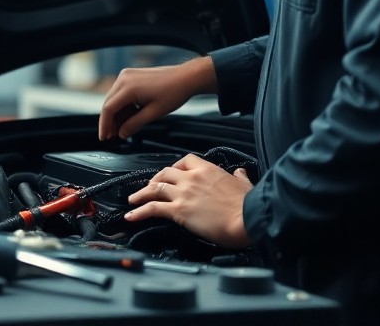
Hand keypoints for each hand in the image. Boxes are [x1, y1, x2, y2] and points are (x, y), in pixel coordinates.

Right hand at [97, 56, 216, 140]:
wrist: (186, 78)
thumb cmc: (173, 93)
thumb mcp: (153, 113)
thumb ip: (134, 124)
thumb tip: (122, 134)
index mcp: (128, 87)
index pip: (108, 108)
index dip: (104, 125)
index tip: (103, 138)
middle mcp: (124, 78)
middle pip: (109, 103)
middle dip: (109, 121)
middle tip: (111, 137)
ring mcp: (127, 75)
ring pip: (114, 99)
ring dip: (116, 114)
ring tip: (120, 130)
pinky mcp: (132, 76)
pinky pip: (121, 93)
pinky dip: (123, 106)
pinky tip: (128, 117)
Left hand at [124, 154, 251, 248]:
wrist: (247, 219)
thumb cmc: (248, 205)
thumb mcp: (245, 185)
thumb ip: (240, 177)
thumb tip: (240, 173)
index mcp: (207, 169)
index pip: (184, 160)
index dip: (174, 167)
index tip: (171, 173)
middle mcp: (192, 178)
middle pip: (165, 173)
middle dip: (154, 180)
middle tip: (149, 187)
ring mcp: (183, 193)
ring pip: (155, 188)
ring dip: (141, 194)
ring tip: (133, 200)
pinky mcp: (179, 211)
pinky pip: (153, 208)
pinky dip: (139, 211)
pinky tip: (131, 216)